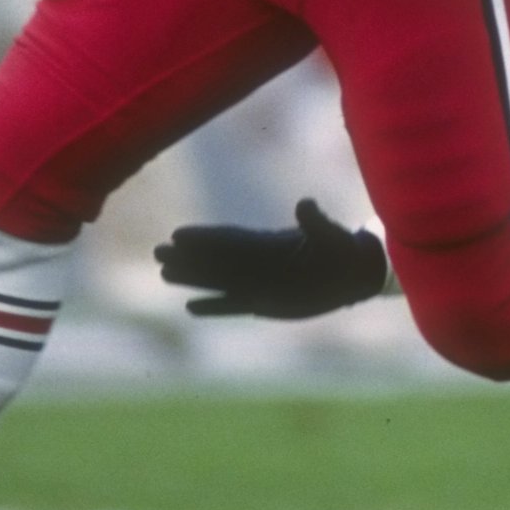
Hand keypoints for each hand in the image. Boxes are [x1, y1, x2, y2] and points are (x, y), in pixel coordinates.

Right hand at [156, 199, 389, 319]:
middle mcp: (257, 264)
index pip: (230, 241)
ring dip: (192, 278)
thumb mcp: (331, 235)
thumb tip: (305, 203)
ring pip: (218, 281)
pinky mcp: (263, 304)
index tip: (178, 235)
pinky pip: (233, 305)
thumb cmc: (343, 250)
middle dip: (188, 257)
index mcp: (269, 245)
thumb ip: (316, 221)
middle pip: (215, 260)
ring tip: (163, 273)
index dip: (205, 238)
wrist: (351, 273)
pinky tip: (190, 306)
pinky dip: (213, 306)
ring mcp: (257, 284)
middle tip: (157, 252)